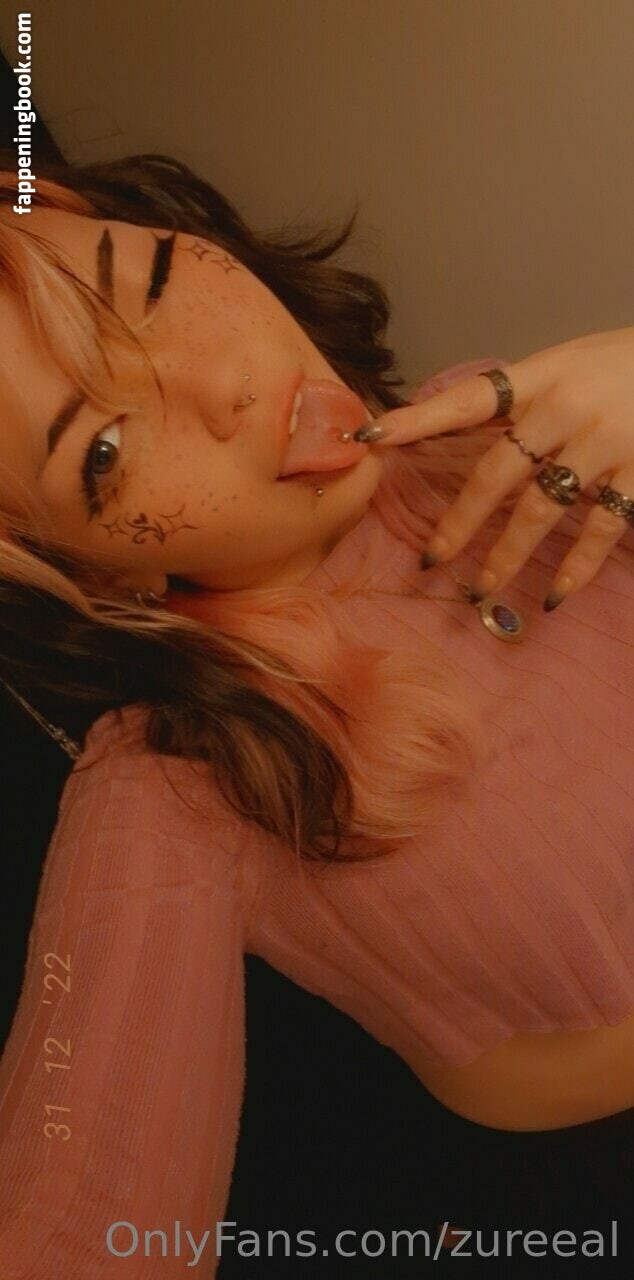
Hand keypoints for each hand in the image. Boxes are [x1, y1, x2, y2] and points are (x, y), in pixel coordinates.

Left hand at [356, 330, 633, 609]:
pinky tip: (555, 595)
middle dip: (461, 521)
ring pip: (541, 509)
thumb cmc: (622, 365)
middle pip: (497, 470)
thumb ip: (518, 400)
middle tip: (432, 561)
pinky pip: (601, 528)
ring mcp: (605, 440)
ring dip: (507, 554)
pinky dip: (576, 566)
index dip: (417, 418)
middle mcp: (566, 406)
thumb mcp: (567, 366)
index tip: (371, 438)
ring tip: (481, 589)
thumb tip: (442, 427)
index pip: (467, 399)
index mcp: (542, 375)